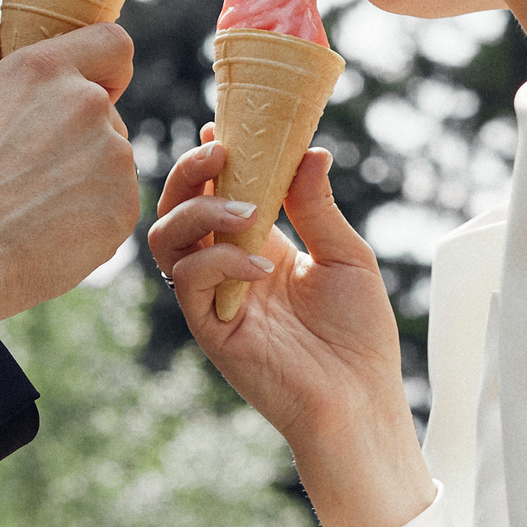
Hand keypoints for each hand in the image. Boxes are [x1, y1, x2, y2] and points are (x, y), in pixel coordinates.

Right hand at [0, 19, 138, 322]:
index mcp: (43, 70)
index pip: (112, 44)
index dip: (104, 64)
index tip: (87, 87)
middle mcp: (86, 105)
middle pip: (104, 109)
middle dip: (77, 132)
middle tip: (28, 169)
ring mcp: (111, 158)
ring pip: (110, 158)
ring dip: (84, 174)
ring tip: (30, 206)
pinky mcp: (122, 208)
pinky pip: (114, 203)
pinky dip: (90, 215)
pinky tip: (45, 231)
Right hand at [148, 134, 432, 526]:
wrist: (360, 400)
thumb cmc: (360, 335)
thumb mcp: (347, 256)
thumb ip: (319, 206)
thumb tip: (312, 150)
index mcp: (257, 244)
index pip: (217, 190)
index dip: (211, 158)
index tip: (221, 127)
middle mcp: (226, 266)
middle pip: (178, 207)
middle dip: (189, 172)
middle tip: (218, 149)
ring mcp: (213, 296)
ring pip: (167, 239)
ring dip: (197, 209)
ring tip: (243, 205)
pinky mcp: (209, 328)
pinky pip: (188, 281)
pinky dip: (217, 260)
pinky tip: (259, 265)